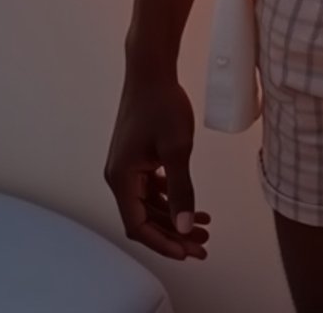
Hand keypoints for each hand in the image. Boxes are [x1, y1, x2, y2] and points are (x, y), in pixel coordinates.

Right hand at [104, 74, 210, 260]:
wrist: (152, 69)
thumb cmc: (161, 103)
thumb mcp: (177, 148)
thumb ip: (182, 190)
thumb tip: (186, 226)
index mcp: (120, 178)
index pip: (138, 226)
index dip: (163, 242)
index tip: (187, 252)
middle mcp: (119, 175)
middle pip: (144, 217)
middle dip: (174, 233)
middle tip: (202, 244)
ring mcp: (127, 165)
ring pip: (150, 203)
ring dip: (175, 216)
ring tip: (204, 226)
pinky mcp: (137, 156)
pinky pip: (152, 187)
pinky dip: (171, 197)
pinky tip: (192, 203)